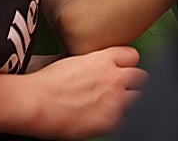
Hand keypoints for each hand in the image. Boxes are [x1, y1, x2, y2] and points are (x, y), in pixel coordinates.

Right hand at [28, 47, 147, 139]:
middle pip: (141, 77)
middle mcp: (113, 77)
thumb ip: (90, 62)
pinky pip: (126, 121)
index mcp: (103, 59)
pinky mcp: (109, 121)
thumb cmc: (45, 82)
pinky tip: (103, 119)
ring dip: (128, 101)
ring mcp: (114, 100)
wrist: (35, 102)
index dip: (127, 64)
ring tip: (112, 105)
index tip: (122, 69)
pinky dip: (117, 121)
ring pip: (138, 98)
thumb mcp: (71, 60)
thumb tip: (92, 65)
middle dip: (132, 82)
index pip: (133, 55)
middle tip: (121, 89)